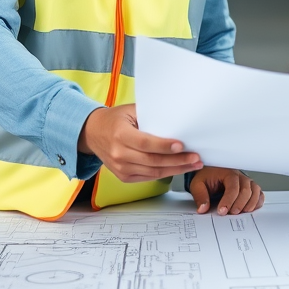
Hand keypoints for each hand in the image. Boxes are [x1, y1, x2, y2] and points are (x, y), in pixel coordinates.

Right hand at [78, 104, 202, 182]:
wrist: (93, 133)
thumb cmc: (115, 119)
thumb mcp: (130, 111)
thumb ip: (150, 115)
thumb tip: (176, 119)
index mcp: (120, 134)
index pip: (145, 143)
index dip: (164, 146)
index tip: (182, 146)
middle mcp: (118, 153)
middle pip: (152, 161)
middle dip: (177, 161)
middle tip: (195, 158)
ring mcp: (120, 168)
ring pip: (153, 172)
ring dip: (175, 169)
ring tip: (193, 164)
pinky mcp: (123, 176)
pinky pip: (147, 177)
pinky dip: (164, 173)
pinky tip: (178, 169)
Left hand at [189, 167, 264, 214]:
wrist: (211, 173)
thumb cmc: (206, 177)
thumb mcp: (198, 185)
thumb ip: (200, 196)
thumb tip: (203, 208)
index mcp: (227, 173)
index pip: (232, 186)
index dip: (228, 200)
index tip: (222, 211)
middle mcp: (239, 176)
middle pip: (246, 190)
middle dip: (239, 204)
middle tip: (230, 213)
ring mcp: (246, 182)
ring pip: (255, 191)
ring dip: (249, 204)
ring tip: (240, 213)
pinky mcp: (250, 188)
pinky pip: (259, 194)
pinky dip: (257, 202)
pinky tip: (250, 209)